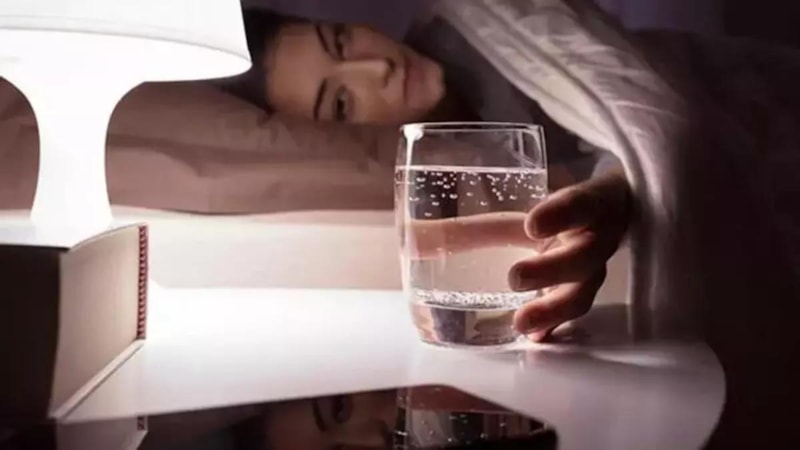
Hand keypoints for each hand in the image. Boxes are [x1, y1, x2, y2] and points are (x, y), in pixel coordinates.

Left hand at [406, 170, 630, 341]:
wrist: (604, 221)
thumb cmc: (549, 216)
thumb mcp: (519, 211)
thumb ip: (469, 227)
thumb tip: (411, 239)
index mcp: (587, 206)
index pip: (582, 203)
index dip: (561, 214)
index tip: (532, 225)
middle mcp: (595, 241)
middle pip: (585, 256)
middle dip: (550, 269)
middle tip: (515, 277)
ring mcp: (593, 274)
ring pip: (582, 293)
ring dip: (552, 309)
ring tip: (521, 322)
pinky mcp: (580, 298)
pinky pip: (572, 318)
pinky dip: (551, 328)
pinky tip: (533, 337)